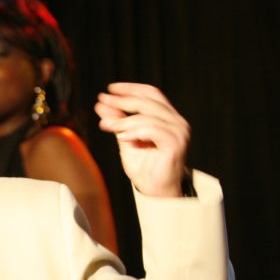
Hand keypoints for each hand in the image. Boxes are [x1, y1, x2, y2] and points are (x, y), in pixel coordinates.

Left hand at [95, 82, 189, 196]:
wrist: (155, 191)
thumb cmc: (144, 168)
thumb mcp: (125, 139)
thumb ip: (116, 122)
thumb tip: (102, 104)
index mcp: (167, 117)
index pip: (150, 94)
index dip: (131, 88)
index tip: (110, 89)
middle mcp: (176, 121)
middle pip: (148, 101)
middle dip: (122, 100)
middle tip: (102, 101)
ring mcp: (178, 132)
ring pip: (147, 116)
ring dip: (123, 120)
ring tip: (107, 126)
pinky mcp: (175, 144)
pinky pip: (152, 129)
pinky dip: (134, 131)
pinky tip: (121, 137)